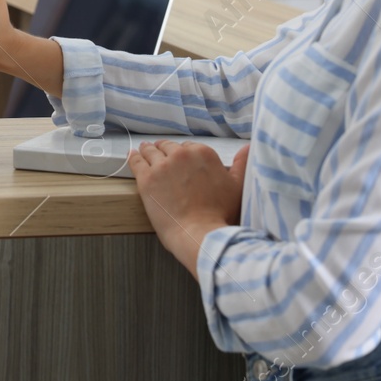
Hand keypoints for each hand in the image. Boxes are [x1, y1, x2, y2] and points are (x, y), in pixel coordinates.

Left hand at [129, 141, 248, 274]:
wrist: (199, 234)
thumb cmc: (219, 214)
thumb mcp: (238, 186)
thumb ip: (242, 163)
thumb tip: (248, 147)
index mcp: (203, 153)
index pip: (189, 146)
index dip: (184, 154)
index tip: (180, 160)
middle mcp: (181, 155)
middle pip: (168, 147)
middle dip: (165, 151)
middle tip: (159, 154)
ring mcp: (162, 166)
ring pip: (150, 151)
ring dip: (147, 150)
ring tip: (143, 151)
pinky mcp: (146, 179)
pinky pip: (136, 161)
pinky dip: (133, 157)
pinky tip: (132, 156)